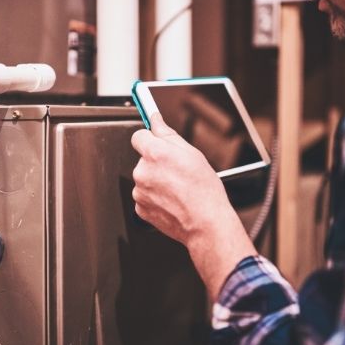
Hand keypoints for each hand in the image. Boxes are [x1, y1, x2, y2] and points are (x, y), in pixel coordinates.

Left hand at [131, 113, 256, 299]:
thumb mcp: (192, 153)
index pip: (138, 136)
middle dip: (157, 163)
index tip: (156, 142)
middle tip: (178, 172)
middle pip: (143, 159)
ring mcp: (139, 191)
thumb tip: (156, 121)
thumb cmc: (204, 190)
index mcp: (154, 153)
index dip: (150, 139)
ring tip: (178, 189)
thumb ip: (168, 134)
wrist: (205, 223)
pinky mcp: (140, 208)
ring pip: (145, 179)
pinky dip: (155, 198)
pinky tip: (172, 201)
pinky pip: (145, 196)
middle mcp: (142, 171)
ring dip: (157, 181)